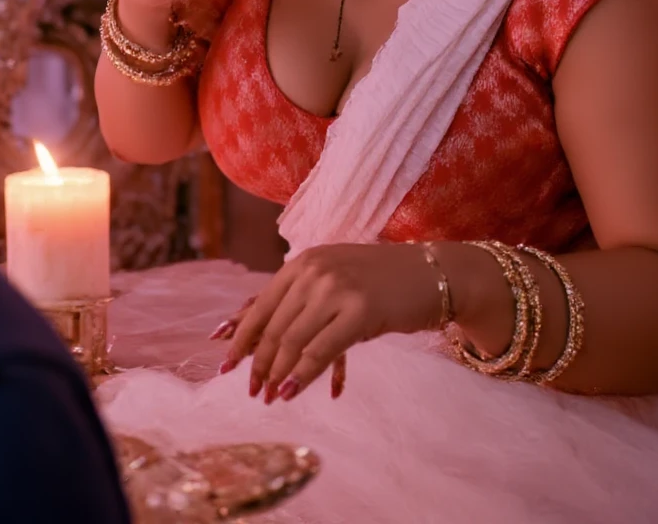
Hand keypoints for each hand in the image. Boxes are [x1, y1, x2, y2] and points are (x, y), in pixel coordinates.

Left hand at [218, 243, 443, 403]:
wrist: (430, 274)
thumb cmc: (380, 282)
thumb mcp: (333, 280)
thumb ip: (298, 299)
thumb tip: (250, 326)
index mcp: (303, 262)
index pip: (262, 304)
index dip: (242, 338)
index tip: (226, 365)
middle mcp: (314, 271)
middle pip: (274, 326)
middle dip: (259, 362)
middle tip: (252, 390)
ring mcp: (336, 289)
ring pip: (293, 341)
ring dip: (277, 373)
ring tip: (269, 396)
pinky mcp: (360, 311)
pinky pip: (321, 350)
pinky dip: (302, 375)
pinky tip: (290, 391)